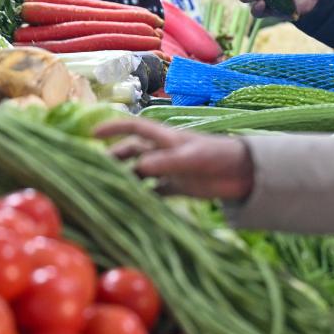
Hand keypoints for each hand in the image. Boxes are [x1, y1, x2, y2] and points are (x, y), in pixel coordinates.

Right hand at [95, 118, 254, 200]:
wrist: (243, 173)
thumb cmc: (217, 156)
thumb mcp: (190, 157)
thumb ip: (165, 162)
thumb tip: (137, 167)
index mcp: (164, 137)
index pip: (133, 127)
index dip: (112, 128)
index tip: (91, 134)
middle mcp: (162, 152)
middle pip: (130, 152)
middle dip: (113, 159)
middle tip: (93, 174)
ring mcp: (168, 169)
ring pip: (139, 173)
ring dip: (125, 180)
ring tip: (107, 191)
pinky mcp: (177, 186)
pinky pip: (153, 191)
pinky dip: (141, 196)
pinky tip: (129, 206)